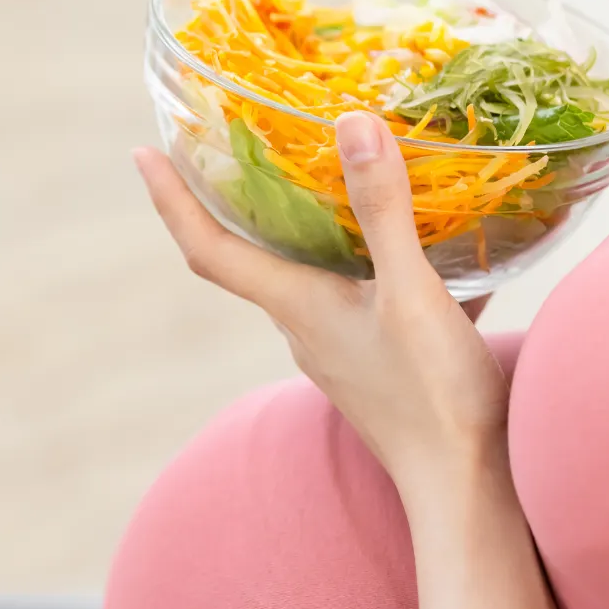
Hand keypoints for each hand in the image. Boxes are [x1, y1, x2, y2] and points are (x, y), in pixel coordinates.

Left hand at [135, 111, 509, 476]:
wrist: (465, 485)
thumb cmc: (432, 394)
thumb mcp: (412, 291)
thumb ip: (383, 209)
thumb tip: (351, 123)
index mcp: (295, 306)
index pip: (209, 248)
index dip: (170, 199)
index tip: (143, 154)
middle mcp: (303, 326)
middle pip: (250, 255)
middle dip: (234, 200)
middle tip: (231, 144)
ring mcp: (337, 348)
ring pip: (309, 273)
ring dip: (310, 227)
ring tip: (331, 174)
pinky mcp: (374, 360)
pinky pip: (361, 295)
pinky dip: (376, 260)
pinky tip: (427, 240)